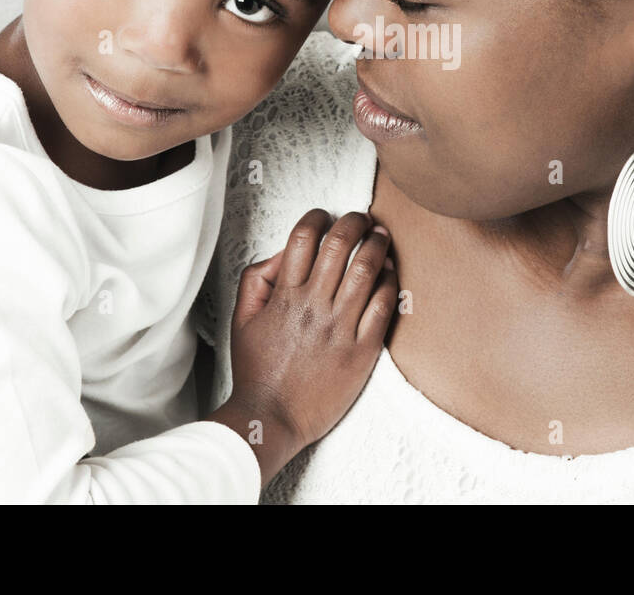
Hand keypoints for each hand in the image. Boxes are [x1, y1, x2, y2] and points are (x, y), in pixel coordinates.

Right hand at [208, 209, 396, 484]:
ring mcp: (340, 328)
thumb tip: (281, 253)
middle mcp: (313, 306)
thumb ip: (256, 279)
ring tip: (381, 235)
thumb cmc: (257, 370)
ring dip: (377, 243)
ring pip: (367, 269)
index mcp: (284, 297)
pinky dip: (390, 281)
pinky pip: (384, 305)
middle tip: (361, 218)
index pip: (304, 238)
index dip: (317, 217)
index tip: (325, 216)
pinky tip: (390, 271)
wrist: (271, 418)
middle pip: (340, 245)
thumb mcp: (242, 319)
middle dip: (354, 221)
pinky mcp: (362, 350)